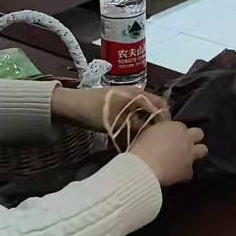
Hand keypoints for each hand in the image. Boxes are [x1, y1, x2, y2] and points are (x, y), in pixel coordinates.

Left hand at [51, 85, 167, 132]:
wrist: (70, 106)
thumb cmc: (95, 112)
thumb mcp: (118, 122)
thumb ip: (139, 127)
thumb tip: (154, 136)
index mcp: (138, 94)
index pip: (161, 105)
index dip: (165, 120)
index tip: (165, 136)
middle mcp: (135, 94)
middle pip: (152, 110)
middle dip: (154, 125)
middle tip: (153, 141)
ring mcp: (125, 100)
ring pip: (142, 114)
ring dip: (143, 127)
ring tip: (142, 141)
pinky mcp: (117, 106)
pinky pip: (132, 116)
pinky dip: (133, 126)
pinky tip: (129, 138)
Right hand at [129, 119, 207, 186]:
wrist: (144, 167)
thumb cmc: (142, 147)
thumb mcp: (149, 131)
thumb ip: (160, 128)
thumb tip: (163, 126)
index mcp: (176, 127)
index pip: (183, 126)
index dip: (178, 133)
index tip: (172, 138)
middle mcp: (187, 138)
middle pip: (199, 134)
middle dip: (194, 139)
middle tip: (184, 145)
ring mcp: (190, 154)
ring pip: (203, 150)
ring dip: (196, 153)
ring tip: (185, 159)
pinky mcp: (188, 171)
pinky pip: (190, 171)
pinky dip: (184, 173)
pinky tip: (176, 175)